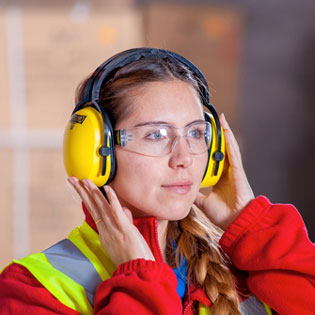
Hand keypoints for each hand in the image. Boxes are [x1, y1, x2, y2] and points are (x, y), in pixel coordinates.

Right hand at [68, 177, 154, 265]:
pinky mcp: (125, 229)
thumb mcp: (125, 238)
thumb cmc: (133, 257)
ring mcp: (114, 229)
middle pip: (92, 207)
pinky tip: (107, 188)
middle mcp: (106, 230)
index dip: (86, 198)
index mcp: (104, 232)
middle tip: (72, 179)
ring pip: (101, 207)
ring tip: (84, 180)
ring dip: (93, 192)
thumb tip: (124, 210)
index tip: (81, 188)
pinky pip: (117, 212)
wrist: (138, 271)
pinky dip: (112, 199)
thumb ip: (124, 222)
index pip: (94, 211)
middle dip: (82, 192)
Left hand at [194, 114, 254, 229]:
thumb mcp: (203, 201)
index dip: (208, 147)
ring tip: (220, 119)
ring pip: (228, 147)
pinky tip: (225, 129)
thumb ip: (196, 194)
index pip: (213, 159)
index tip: (201, 137)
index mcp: (220, 178)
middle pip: (221, 149)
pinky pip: (233, 152)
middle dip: (216, 135)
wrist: (236, 222)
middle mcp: (227, 171)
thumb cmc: (223, 214)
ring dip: (224, 132)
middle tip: (210, 121)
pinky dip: (229, 140)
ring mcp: (233, 169)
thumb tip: (184, 189)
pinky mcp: (238, 170)